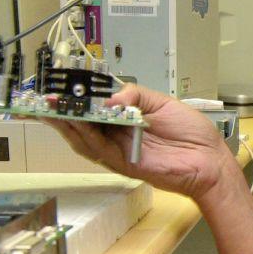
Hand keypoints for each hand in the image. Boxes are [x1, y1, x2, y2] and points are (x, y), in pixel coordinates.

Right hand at [43, 84, 239, 201]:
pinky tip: (76, 125)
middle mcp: (119, 136)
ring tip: (51, 110)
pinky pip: (100, 151)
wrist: (210, 160)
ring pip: (85, 139)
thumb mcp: (162, 103)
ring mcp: (120, 151)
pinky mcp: (125, 165)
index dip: (76, 100)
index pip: (95, 109)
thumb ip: (136, 95)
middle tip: (43, 99)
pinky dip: (86, 138)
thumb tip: (110, 98)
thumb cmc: (192, 134)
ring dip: (67, 125)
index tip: (58, 88)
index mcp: (127, 119)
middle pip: (83, 125)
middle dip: (61, 113)